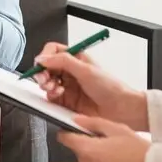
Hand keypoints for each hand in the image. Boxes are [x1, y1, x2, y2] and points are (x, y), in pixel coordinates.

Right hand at [31, 42, 147, 127]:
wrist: (120, 109)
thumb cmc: (111, 87)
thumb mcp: (86, 70)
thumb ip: (63, 62)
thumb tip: (43, 59)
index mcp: (76, 58)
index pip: (53, 51)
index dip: (45, 57)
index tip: (41, 64)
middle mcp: (71, 71)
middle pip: (47, 68)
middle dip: (42, 72)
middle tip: (44, 79)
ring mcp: (68, 86)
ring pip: (47, 82)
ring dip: (46, 85)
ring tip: (53, 88)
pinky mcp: (67, 102)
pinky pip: (51, 98)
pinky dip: (51, 96)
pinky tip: (58, 96)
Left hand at [59, 117, 152, 161]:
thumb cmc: (139, 151)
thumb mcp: (117, 129)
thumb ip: (93, 123)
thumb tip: (76, 119)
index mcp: (87, 150)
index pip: (65, 138)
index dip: (69, 132)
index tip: (74, 130)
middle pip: (79, 152)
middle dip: (89, 146)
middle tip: (109, 143)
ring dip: (95, 160)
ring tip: (116, 157)